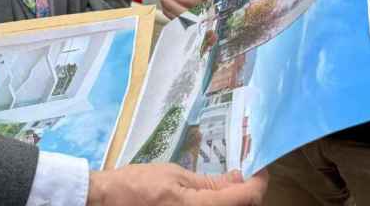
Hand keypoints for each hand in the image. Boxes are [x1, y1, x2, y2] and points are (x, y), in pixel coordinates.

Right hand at [87, 164, 266, 205]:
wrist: (110, 201)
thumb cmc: (138, 184)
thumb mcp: (175, 175)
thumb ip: (209, 182)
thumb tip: (238, 179)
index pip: (246, 197)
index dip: (259, 181)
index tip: (260, 168)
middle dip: (248, 191)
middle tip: (243, 173)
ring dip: (236, 199)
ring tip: (229, 182)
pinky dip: (221, 204)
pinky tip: (215, 194)